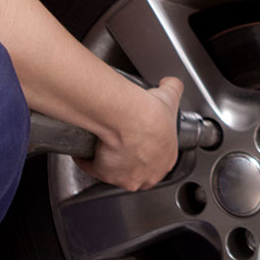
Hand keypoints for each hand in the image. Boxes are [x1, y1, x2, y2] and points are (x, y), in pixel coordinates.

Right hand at [79, 76, 181, 190]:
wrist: (129, 117)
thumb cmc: (151, 114)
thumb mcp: (169, 96)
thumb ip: (173, 88)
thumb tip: (170, 82)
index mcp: (166, 160)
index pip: (157, 160)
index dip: (146, 149)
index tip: (137, 138)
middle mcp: (148, 174)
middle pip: (137, 171)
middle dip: (129, 159)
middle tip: (119, 140)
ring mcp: (126, 177)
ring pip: (115, 172)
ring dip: (109, 160)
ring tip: (103, 142)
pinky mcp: (105, 174)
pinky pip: (92, 168)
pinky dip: (86, 159)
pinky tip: (86, 149)